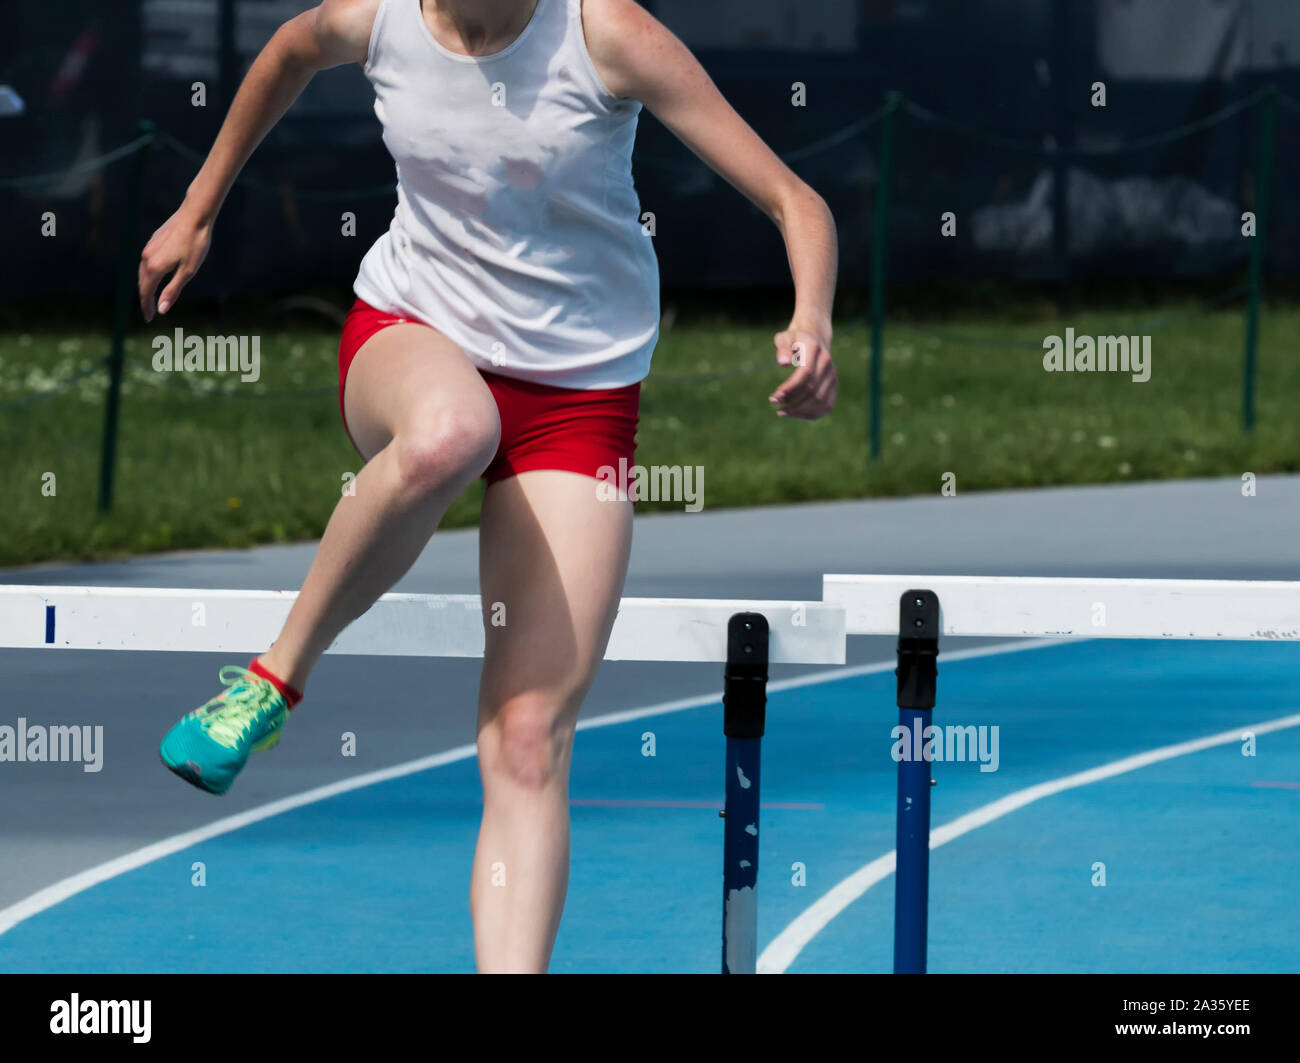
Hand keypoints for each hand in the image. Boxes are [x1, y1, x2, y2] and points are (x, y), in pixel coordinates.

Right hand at [138, 202, 212, 321]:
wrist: (195, 216)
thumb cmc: (195, 244)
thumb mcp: (188, 272)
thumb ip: (172, 291)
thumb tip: (161, 309)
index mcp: (154, 267)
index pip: (146, 293)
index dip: (147, 307)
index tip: (149, 319)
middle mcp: (146, 258)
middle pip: (142, 283)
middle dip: (145, 299)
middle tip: (150, 312)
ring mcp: (148, 248)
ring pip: (142, 272)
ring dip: (145, 286)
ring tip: (151, 298)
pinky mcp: (153, 241)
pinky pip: (146, 262)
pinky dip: (148, 273)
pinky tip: (154, 276)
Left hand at [770, 323, 835, 418]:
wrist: (815, 338)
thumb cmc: (794, 340)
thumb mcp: (784, 338)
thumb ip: (782, 347)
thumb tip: (783, 363)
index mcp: (814, 349)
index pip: (806, 373)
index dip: (790, 388)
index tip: (774, 396)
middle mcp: (827, 362)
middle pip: (812, 389)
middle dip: (791, 400)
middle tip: (773, 402)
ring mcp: (833, 375)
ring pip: (820, 401)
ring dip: (800, 411)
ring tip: (781, 412)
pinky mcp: (834, 386)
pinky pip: (826, 406)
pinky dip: (810, 414)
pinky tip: (795, 414)